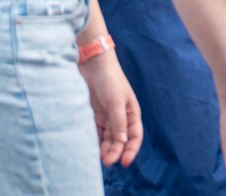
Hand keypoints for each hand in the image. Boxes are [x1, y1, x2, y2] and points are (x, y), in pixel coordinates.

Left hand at [79, 50, 142, 166]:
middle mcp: (120, 117)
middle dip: (115, 152)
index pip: (134, 136)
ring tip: (99, 159)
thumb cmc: (110, 79)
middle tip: (107, 162)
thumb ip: (118, 122)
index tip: (124, 162)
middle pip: (120, 140)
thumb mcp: (116, 101)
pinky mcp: (95, 116)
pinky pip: (97, 133)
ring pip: (108, 139)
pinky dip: (95, 142)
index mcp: (131, 113)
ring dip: (105, 149)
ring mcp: (107, 117)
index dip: (131, 150)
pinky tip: (91, 149)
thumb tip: (122, 142)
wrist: (93, 64)